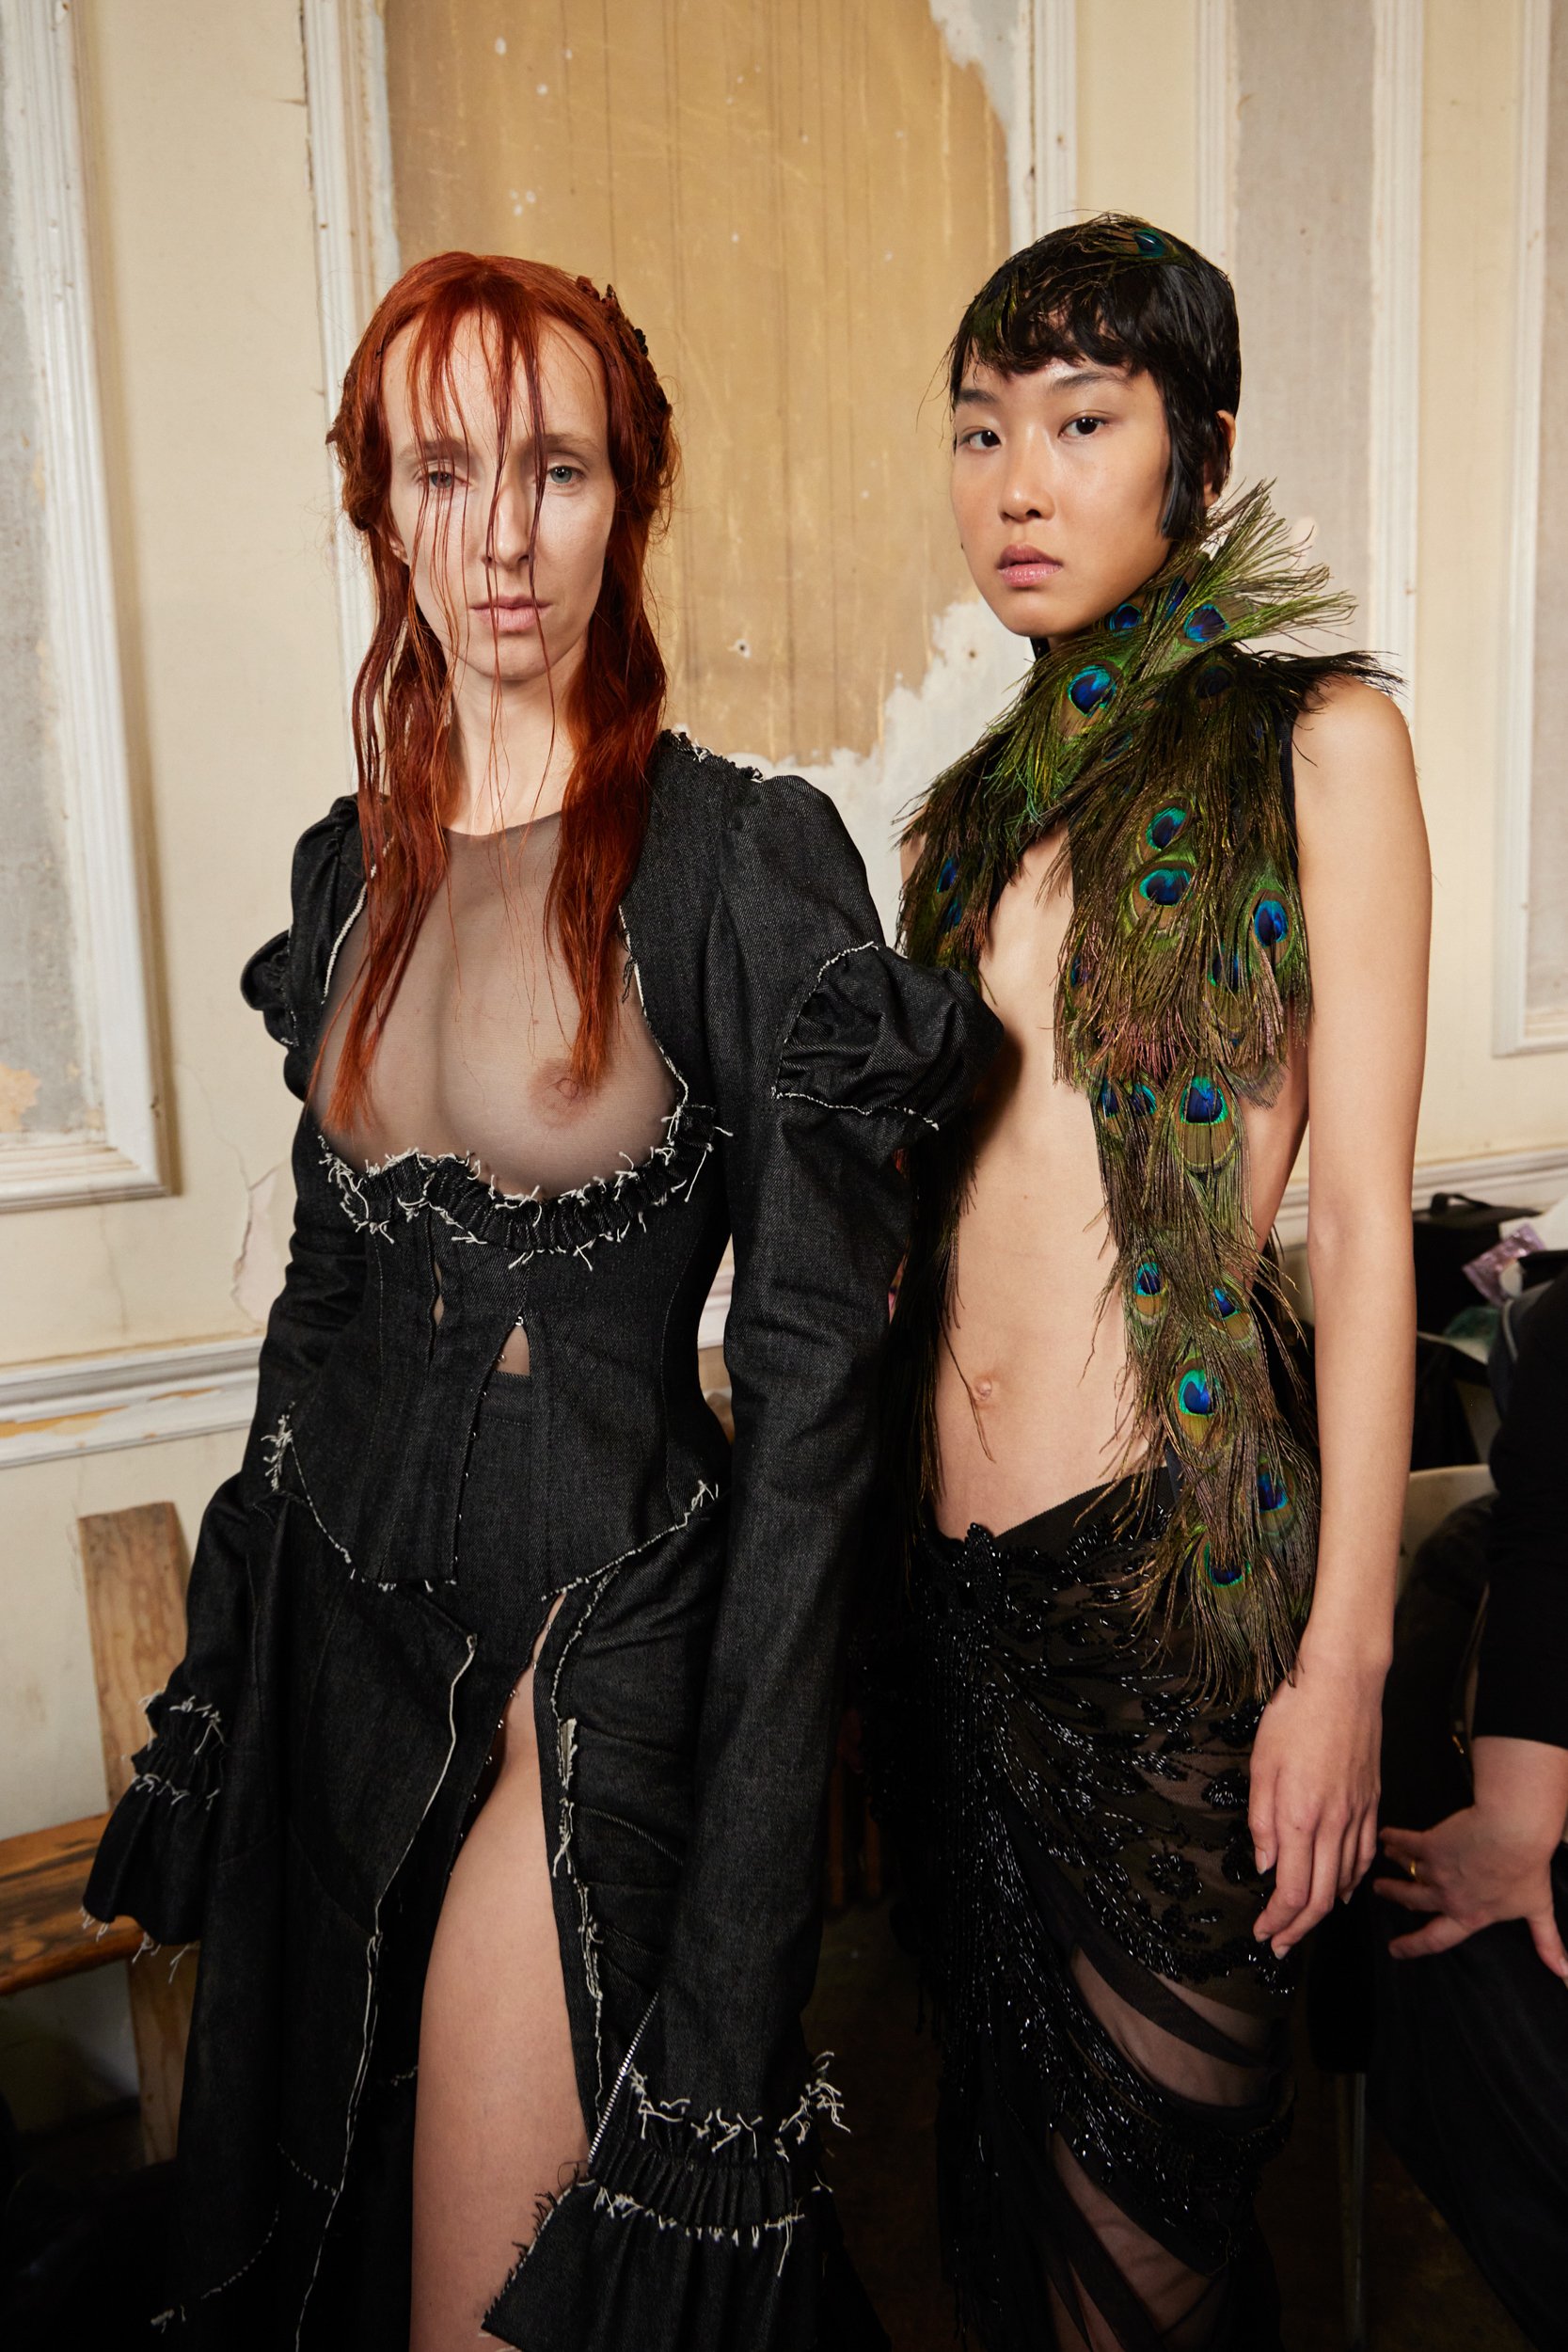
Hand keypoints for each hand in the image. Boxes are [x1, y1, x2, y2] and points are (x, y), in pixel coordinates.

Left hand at [1248, 1640, 1381, 1956]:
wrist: (1343, 1681)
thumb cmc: (1294, 1715)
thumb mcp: (1261, 1765)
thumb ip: (1261, 1821)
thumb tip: (1265, 1865)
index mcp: (1299, 1816)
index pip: (1294, 1891)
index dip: (1278, 1921)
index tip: (1263, 1933)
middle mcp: (1334, 1824)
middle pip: (1323, 1898)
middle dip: (1299, 1929)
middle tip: (1279, 1943)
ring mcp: (1359, 1815)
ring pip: (1347, 1881)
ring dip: (1325, 1911)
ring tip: (1304, 1924)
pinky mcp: (1373, 1802)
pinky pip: (1366, 1855)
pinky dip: (1353, 1881)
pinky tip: (1344, 1889)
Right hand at [1380, 1809, 1567, 1973]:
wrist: (1513, 1833)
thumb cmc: (1526, 1869)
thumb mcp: (1538, 1908)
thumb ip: (1547, 1941)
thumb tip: (1565, 1972)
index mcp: (1470, 1916)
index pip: (1435, 1939)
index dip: (1412, 1947)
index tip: (1395, 1950)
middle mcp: (1447, 1897)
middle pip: (1411, 1901)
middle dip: (1393, 1895)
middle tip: (1380, 1890)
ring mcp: (1435, 1870)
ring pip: (1406, 1869)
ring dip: (1395, 1863)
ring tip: (1386, 1856)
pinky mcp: (1430, 1844)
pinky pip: (1403, 1842)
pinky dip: (1393, 1838)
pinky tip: (1386, 1834)